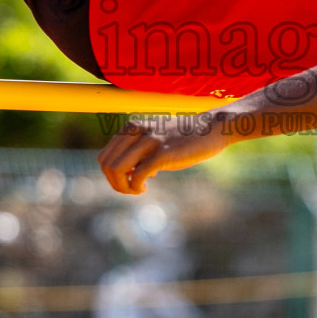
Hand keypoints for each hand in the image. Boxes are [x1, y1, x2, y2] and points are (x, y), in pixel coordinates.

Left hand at [97, 113, 227, 194]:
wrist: (212, 128)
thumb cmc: (184, 138)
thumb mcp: (156, 139)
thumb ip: (139, 151)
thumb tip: (127, 174)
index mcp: (131, 127)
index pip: (104, 156)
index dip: (110, 175)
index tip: (127, 181)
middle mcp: (136, 130)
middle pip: (106, 164)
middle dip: (115, 183)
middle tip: (131, 189)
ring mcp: (149, 140)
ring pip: (116, 169)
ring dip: (122, 187)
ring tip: (137, 190)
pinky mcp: (162, 152)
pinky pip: (137, 175)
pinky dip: (136, 187)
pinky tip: (144, 189)